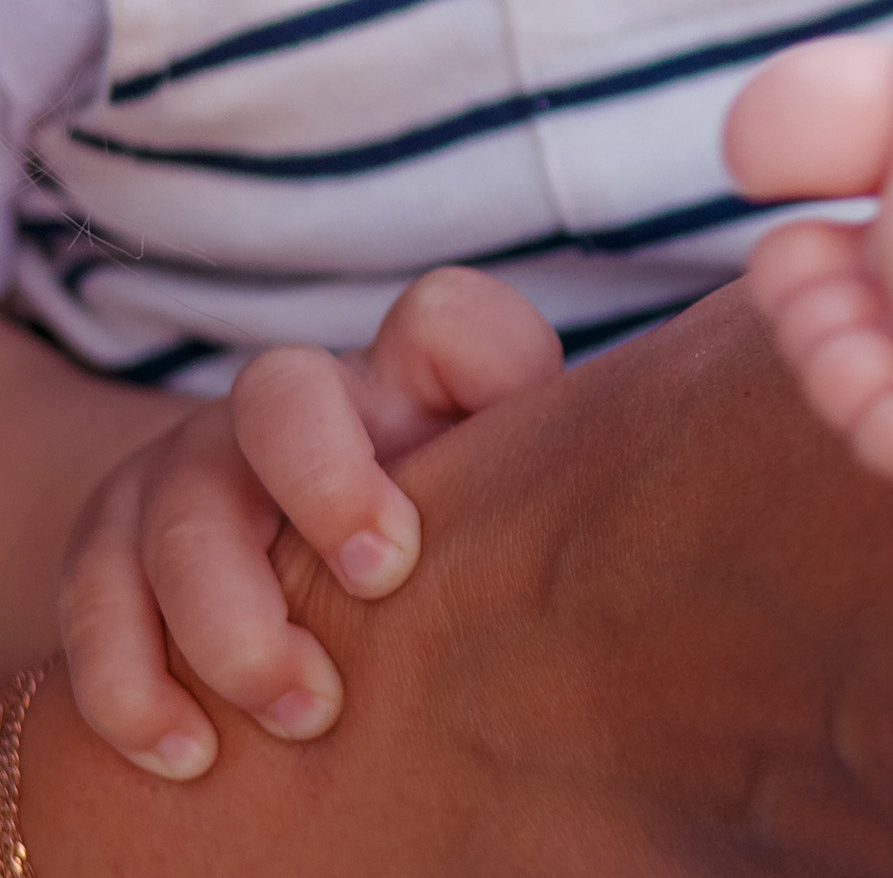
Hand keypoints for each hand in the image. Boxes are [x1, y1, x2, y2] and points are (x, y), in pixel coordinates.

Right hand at [55, 267, 559, 779]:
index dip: (446, 384)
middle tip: (373, 613)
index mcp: (416, 376)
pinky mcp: (115, 540)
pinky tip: (189, 753)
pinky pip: (94, 598)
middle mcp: (297, 401)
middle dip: (319, 505)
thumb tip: (617, 487)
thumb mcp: (510, 495)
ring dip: (230, 627)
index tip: (414, 544)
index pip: (444, 319)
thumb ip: (552, 471)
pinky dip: (132, 685)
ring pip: (180, 510)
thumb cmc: (446, 531)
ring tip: (300, 717)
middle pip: (280, 398)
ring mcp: (195, 462)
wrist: (311, 563)